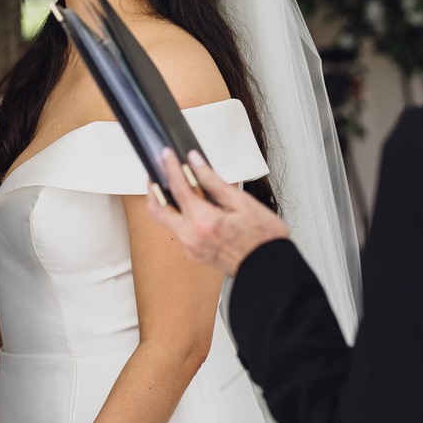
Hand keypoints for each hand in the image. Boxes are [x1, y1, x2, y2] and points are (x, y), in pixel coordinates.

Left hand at [147, 149, 290, 276]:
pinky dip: (178, 215)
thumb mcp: (242, 202)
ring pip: (165, 222)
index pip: (177, 187)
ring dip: (165, 202)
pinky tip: (189, 205)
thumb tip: (195, 162)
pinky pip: (178, 231)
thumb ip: (213, 181)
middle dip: (152, 188)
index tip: (166, 154)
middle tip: (156, 172)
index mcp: (203, 221)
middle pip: (156, 209)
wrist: (270, 268)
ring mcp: (191, 248)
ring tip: (173, 185)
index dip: (169, 167)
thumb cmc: (264, 238)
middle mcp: (191, 237)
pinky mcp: (194, 254)